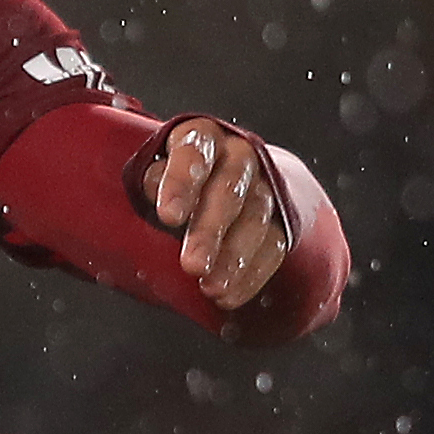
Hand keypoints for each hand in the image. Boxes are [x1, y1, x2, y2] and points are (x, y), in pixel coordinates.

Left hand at [143, 120, 292, 314]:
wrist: (220, 184)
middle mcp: (238, 156)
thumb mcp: (154, 175)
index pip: (194, 151)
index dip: (182, 182)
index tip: (168, 217)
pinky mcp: (281, 218)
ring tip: (210, 288)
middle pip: (229, 189)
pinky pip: (273, 246)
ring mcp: (264, 186)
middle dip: (210, 230)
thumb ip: (152, 181)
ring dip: (233, 257)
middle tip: (192, 265)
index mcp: (201, 136)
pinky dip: (250, 275)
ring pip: (256, 219)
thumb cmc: (171, 183)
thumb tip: (152, 186)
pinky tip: (228, 297)